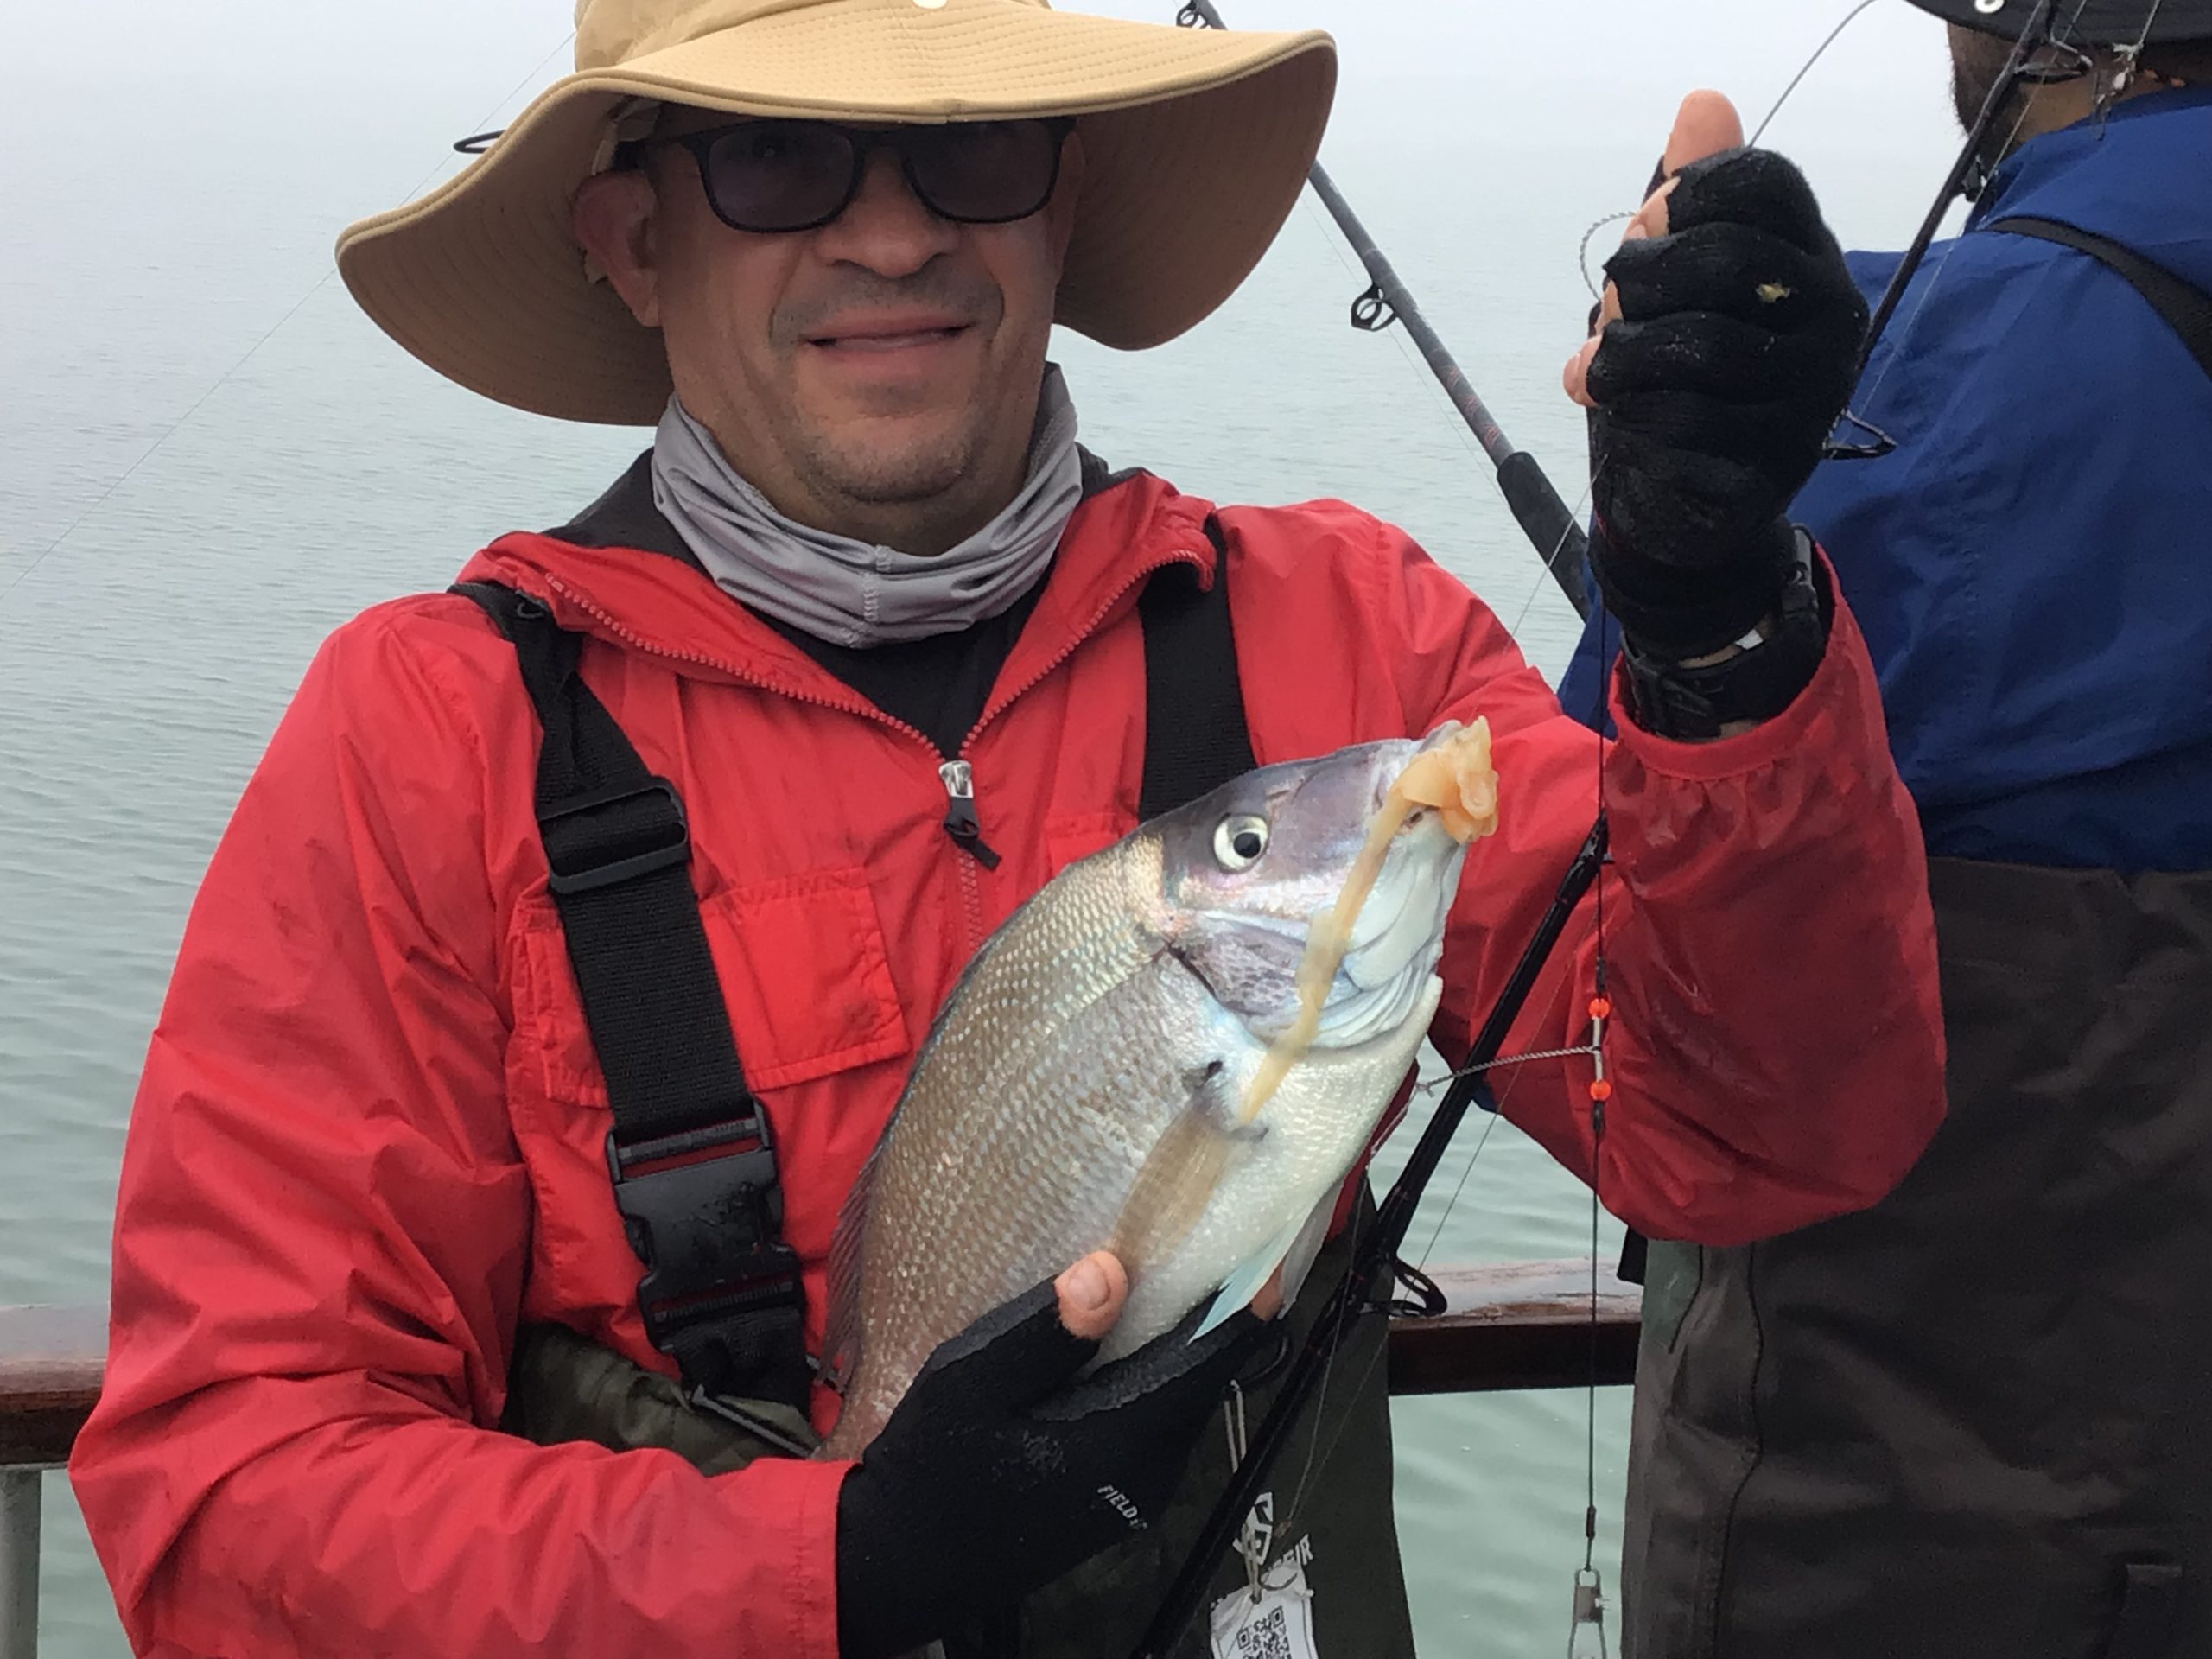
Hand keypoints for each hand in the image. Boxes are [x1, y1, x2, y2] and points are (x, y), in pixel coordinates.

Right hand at [834, 1253, 1269, 1658]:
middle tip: (1204, 1225)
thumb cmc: (928, 1472)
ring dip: (1181, 1334)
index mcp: (1122, 1443)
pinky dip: (1154, 1366)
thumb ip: (1043, 1334)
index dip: (1245, 1298)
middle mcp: (1149, 1471)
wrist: (897, 1568)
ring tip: (1168, 1260)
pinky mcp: (1118, 1491)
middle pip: (1205, 1374)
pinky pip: (1156, 1414)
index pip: (1210, 1363)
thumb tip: (1112, 1271)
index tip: (1262, 1233)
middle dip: (1213, 1304)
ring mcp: (1137, 1487)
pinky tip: (1124, 1327)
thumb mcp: (968, 1385)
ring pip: (1181, 1394)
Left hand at [1565, 92, 1865, 660]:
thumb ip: (1682, 199)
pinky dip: (1630, 413)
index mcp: (1809, 255)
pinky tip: (1624, 414)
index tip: (1650, 228)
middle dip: (1638, 277)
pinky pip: (1683, 422)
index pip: (1759, 182)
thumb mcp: (1672, 279)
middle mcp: (1830, 317)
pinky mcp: (1772, 463)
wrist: (1685, 502)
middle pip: (1720, 259)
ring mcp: (1810, 395)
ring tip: (1604, 366)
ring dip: (1622, 353)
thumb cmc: (1678, 371)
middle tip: (1612, 304)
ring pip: (1697, 345)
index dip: (1682, 196)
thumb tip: (1702, 104)